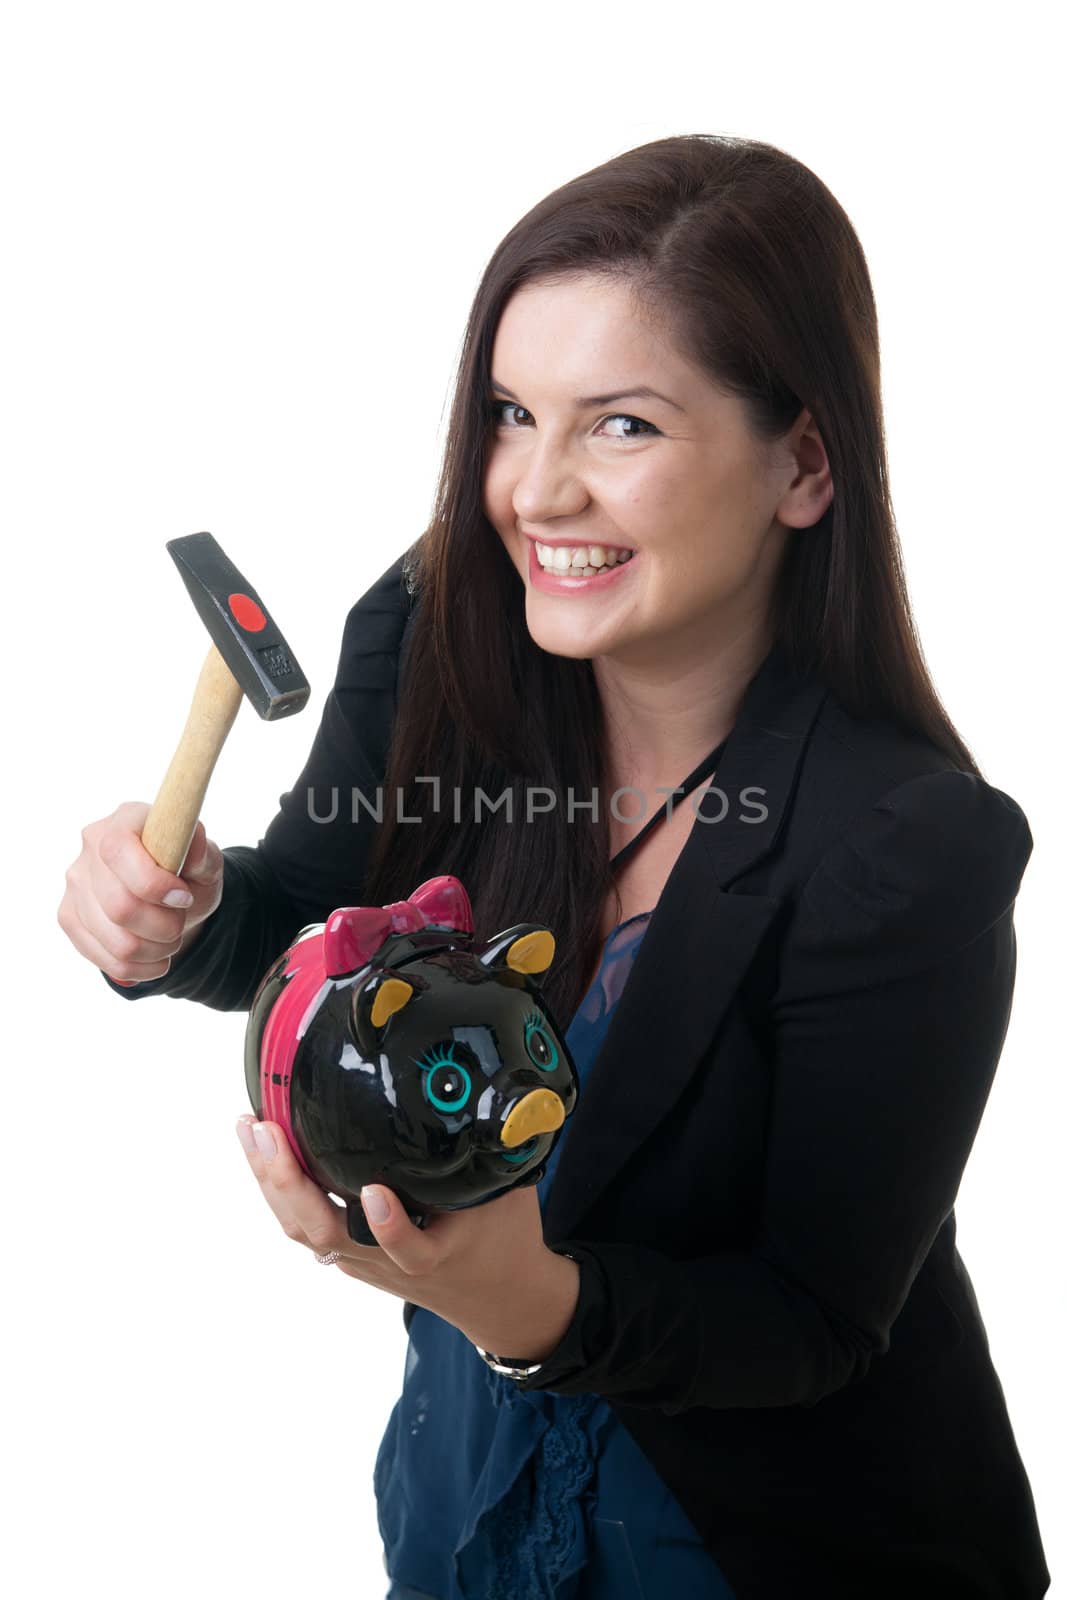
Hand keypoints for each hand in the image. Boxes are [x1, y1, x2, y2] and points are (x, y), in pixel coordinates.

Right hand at [58, 803, 223, 982]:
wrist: (172, 900)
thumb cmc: (188, 873)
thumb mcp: (207, 861)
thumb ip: (202, 852)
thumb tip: (191, 840)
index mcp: (124, 820)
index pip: (118, 852)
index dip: (153, 884)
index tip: (183, 897)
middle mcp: (90, 848)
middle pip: (119, 906)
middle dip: (164, 926)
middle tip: (180, 922)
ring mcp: (75, 884)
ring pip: (116, 941)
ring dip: (156, 950)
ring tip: (171, 940)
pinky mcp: (69, 917)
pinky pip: (105, 960)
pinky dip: (140, 968)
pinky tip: (156, 958)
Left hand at [235, 1114, 580, 1362]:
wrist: (498, 1298)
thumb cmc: (505, 1238)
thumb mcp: (508, 1194)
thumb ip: (490, 1150)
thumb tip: (480, 1090)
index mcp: (435, 1255)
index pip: (408, 1249)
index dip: (388, 1226)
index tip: (375, 1192)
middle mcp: (388, 1264)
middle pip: (327, 1234)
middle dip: (290, 1183)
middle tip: (267, 1132)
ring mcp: (362, 1262)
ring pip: (303, 1230)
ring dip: (271, 1180)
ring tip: (250, 1128)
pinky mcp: (349, 1254)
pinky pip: (304, 1223)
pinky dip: (280, 1187)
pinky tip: (264, 1148)